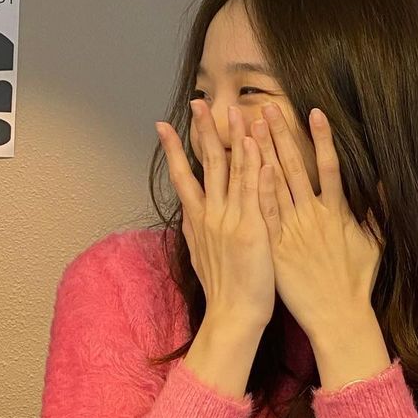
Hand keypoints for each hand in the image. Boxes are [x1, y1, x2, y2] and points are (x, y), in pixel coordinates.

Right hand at [156, 101, 275, 329]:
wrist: (233, 316)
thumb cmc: (223, 289)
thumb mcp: (202, 253)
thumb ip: (198, 229)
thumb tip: (189, 214)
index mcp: (197, 220)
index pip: (183, 176)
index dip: (174, 149)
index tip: (163, 125)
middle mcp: (210, 215)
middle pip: (206, 164)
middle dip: (202, 130)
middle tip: (198, 102)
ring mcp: (231, 220)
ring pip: (232, 170)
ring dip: (232, 137)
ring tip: (232, 110)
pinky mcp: (252, 230)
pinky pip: (254, 191)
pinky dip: (254, 166)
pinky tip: (255, 145)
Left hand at [251, 103, 383, 338]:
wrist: (337, 315)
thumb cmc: (356, 282)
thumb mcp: (375, 243)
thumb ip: (377, 210)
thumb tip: (383, 182)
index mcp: (337, 212)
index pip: (329, 165)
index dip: (322, 137)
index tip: (314, 111)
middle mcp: (313, 215)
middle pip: (295, 166)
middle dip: (282, 135)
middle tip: (268, 108)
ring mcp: (292, 230)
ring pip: (275, 184)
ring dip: (262, 154)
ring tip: (251, 127)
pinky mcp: (275, 247)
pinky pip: (263, 213)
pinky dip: (256, 189)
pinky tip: (245, 168)